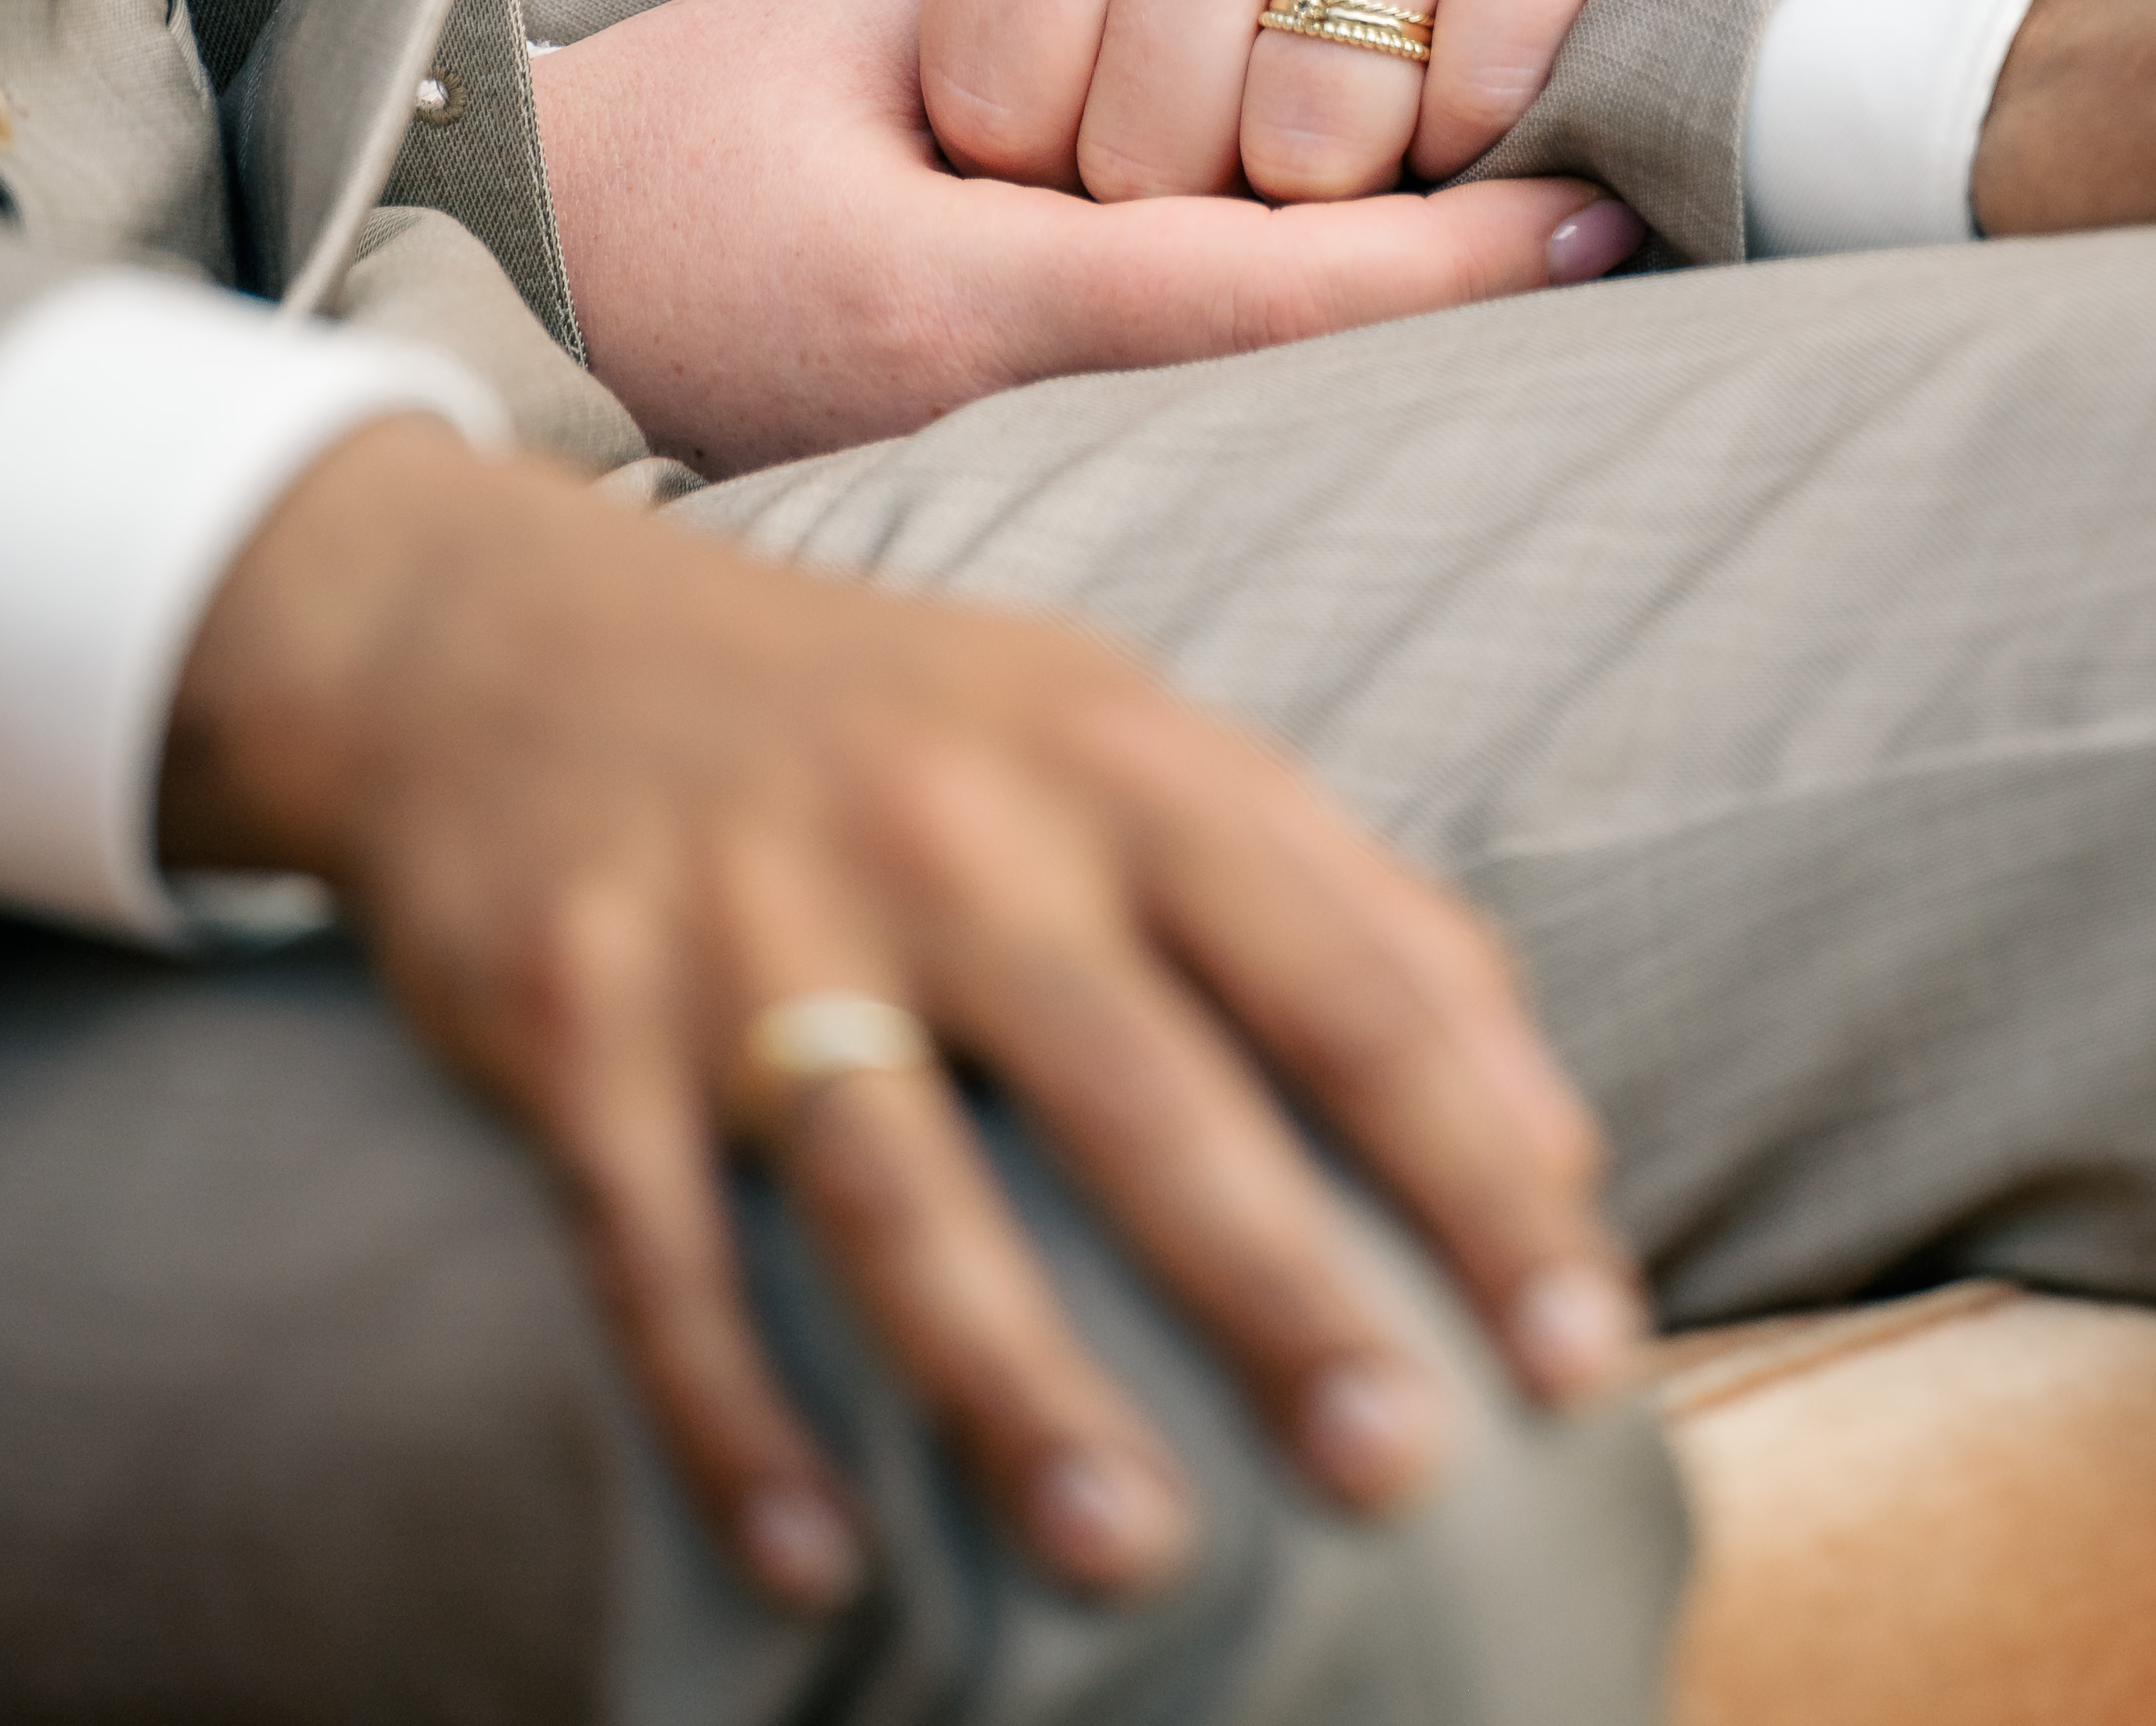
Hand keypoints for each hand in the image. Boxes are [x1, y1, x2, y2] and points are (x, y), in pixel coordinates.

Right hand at [162, 419, 1638, 1609]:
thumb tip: (1552, 1123)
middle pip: (1139, 1083)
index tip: (1587, 1350)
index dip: (1480, 1166)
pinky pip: (657, 1250)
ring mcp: (747, 919)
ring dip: (1013, 1385)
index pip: (1345, 976)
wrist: (525, 642)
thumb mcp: (1122, 732)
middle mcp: (943, 826)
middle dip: (1275, 1289)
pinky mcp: (576, 1011)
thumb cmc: (895, 722)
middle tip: (1402, 1470)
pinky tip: (822, 1556)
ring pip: (897, 1187)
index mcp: (1113, 758)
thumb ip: (1338, 895)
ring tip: (1133, 1555)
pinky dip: (735, 1413)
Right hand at [533, 0, 1637, 476]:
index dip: (1444, 259)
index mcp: (957, 299)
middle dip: (1463, 319)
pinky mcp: (997, 475)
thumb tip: (1267, 43)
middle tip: (1652, 226)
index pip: (1260, 290)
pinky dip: (1309, 362)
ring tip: (1578, 274)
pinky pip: (1191, 418)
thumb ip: (1064, 28)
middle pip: (1289, 379)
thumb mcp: (863, 29)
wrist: (536, 270)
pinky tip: (1413, 312)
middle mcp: (994, 418)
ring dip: (1407, 348)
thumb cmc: (691, 128)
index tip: (1597, 206)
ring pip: (1254, 412)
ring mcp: (993, 470)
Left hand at [680, 0, 1851, 205]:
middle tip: (1250, 162)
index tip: (1104, 147)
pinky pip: (1490, 74)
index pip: (990, 72)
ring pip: (1312, 139)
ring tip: (1368, 141)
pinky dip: (1481, 131)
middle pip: (1144, 139)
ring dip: (1338, 185)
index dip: (1033, 159)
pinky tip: (1486, 99)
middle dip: (1185, 192)